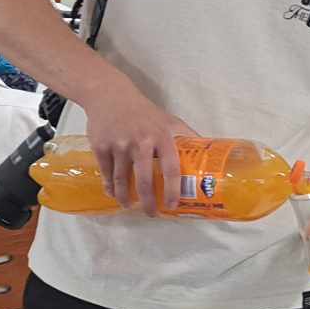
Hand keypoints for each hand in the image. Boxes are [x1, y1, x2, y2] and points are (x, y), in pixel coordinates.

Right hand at [81, 79, 196, 213]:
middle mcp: (141, 142)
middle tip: (151, 214)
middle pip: (143, 179)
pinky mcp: (101, 146)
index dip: (173, 189)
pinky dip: (109, 186)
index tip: (172, 206)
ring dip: (125, 197)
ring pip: (121, 179)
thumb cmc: (144, 111)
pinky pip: (106, 172)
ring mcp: (119, 144)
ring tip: (130, 205)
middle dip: (147, 201)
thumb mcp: (169, 119)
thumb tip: (209, 152)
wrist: (110, 95)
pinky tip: (113, 193)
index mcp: (162, 137)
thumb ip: (186, 136)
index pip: (171, 168)